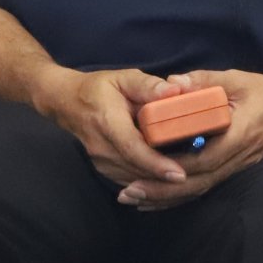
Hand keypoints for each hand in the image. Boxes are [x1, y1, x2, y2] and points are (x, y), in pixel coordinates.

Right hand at [30, 66, 185, 189]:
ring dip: (159, 184)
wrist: (66, 103)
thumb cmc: (99, 89)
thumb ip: (149, 85)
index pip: (133, 149)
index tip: (179, 174)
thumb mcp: (124, 78)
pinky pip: (129, 180)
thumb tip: (176, 90)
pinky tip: (169, 182)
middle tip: (197, 180)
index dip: (156, 164)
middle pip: (136, 169)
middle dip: (166, 178)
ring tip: (189, 183)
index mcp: (108, 123)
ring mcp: (100, 161)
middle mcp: (102, 147)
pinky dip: (148, 184)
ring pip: (134, 179)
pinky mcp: (104, 168)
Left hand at [113, 70, 262, 210]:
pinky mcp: (234, 170)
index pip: (207, 157)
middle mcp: (239, 155)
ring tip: (134, 199)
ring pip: (200, 189)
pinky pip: (205, 187)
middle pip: (199, 181)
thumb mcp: (237, 79)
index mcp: (241, 132)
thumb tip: (170, 84)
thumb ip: (203, 80)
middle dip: (162, 190)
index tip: (147, 166)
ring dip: (166, 197)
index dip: (176, 166)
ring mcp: (238, 166)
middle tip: (129, 192)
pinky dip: (179, 196)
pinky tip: (156, 200)